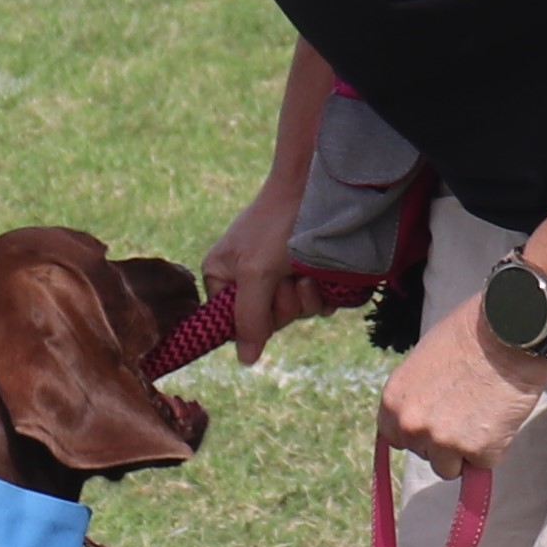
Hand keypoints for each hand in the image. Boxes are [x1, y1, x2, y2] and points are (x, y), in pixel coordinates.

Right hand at [202, 181, 330, 365]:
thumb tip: (245, 360)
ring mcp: (282, 278)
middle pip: (269, 323)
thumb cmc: (276, 224)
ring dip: (307, 299)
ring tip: (307, 273)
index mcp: (222, 278)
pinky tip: (323, 276)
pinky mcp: (311, 274)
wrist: (315, 186)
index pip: (233, 325)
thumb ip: (248, 317)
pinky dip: (324, 295)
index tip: (265, 301)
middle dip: (284, 306)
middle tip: (288, 279)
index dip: (254, 322)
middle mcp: (250, 281)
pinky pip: (320, 305)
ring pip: (297, 315)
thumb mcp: (254, 272)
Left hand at [377, 295, 546, 478]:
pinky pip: (484, 463)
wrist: (509, 333)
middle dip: (444, 440)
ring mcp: (444, 442)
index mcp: (394, 402)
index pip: (396, 437)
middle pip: (424, 453)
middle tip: (468, 410)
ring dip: (467, 449)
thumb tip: (425, 411)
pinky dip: (495, 447)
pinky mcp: (479, 452)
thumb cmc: (470, 334)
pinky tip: (501, 417)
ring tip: (485, 415)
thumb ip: (417, 393)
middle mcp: (412, 426)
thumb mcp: (424, 360)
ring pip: (451, 467)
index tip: (436, 422)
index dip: (419, 431)